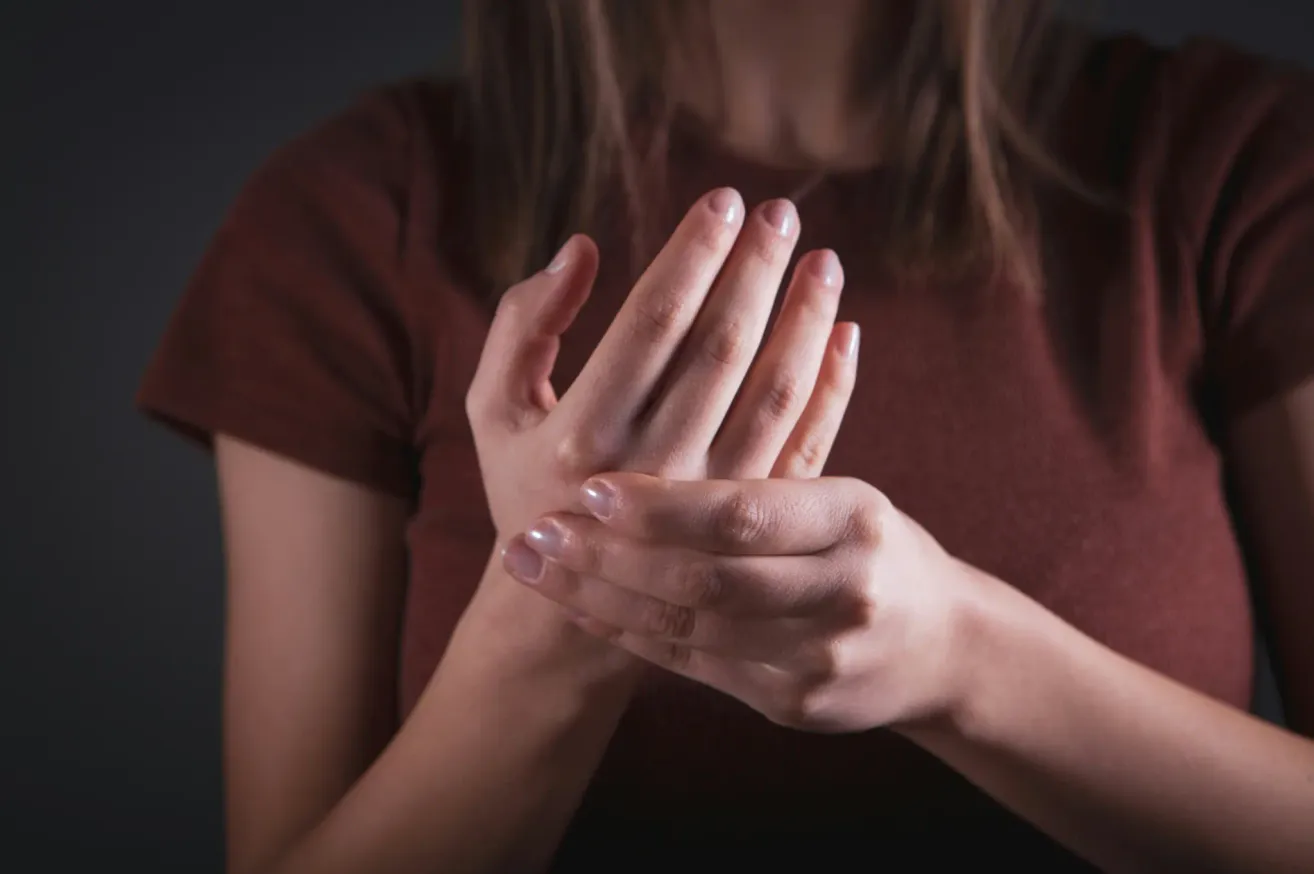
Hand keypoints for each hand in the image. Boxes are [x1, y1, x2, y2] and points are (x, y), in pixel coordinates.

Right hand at [460, 188, 858, 655]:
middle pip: (722, 348)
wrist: (569, 605)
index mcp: (584, 433)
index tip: (723, 201)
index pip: (652, 322)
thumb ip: (521, 326)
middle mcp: (654, 468)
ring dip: (805, 320)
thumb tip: (581, 249)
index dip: (693, 255)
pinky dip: (832, 387)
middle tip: (782, 213)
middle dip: (756, 271)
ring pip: (776, 393)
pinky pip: (806, 445)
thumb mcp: (494, 410)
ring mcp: (711, 500)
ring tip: (823, 259)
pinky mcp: (752, 524)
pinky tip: (843, 331)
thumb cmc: (526, 486)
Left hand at [504, 474, 989, 731]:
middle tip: (537, 530)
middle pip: (706, 578)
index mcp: (854, 517)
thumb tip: (763, 323)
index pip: (743, 512)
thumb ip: (790, 432)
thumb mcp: (847, 487)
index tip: (593, 486)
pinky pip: (691, 663)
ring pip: (688, 626)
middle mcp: (841, 591)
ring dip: (600, 595)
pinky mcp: (790, 703)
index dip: (663, 505)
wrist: (939, 647)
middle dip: (612, 555)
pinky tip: (575, 604)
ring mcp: (817, 657)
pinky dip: (627, 631)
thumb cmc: (870, 543)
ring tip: (532, 563)